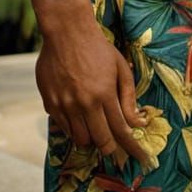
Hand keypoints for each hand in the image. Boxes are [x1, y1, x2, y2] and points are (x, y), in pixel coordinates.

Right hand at [36, 19, 148, 163]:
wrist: (66, 32)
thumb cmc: (98, 48)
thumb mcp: (120, 68)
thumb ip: (128, 97)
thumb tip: (137, 122)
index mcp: (104, 94)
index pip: (121, 131)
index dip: (133, 149)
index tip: (142, 159)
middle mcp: (84, 104)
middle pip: (100, 141)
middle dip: (111, 147)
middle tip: (115, 144)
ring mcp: (65, 105)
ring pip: (80, 138)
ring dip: (91, 136)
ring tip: (96, 123)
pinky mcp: (50, 104)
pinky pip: (64, 128)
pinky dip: (75, 127)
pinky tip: (79, 114)